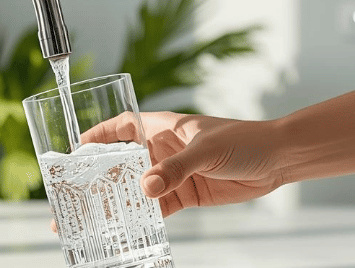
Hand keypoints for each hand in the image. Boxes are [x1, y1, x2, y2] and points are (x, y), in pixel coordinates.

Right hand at [81, 111, 284, 217]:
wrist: (277, 160)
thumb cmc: (244, 140)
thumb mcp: (205, 150)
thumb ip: (175, 168)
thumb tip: (146, 188)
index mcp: (163, 127)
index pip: (123, 126)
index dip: (99, 134)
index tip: (77, 147)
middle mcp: (163, 150)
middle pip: (124, 162)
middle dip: (101, 177)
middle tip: (78, 193)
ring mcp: (174, 173)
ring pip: (138, 188)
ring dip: (119, 201)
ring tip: (94, 217)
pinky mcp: (186, 194)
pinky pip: (158, 206)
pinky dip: (144, 217)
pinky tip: (129, 227)